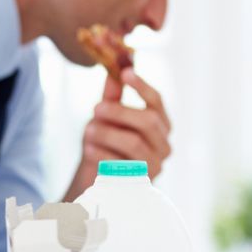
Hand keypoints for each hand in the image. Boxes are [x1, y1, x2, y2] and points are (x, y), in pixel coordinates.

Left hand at [66, 69, 172, 199]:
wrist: (97, 180)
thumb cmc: (106, 145)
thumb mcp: (108, 119)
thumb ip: (113, 96)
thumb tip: (114, 67)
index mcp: (161, 125)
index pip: (157, 102)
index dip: (142, 86)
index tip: (125, 73)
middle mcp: (164, 146)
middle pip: (149, 121)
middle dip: (120, 112)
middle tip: (96, 108)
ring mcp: (155, 166)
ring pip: (134, 142)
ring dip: (107, 133)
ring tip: (88, 131)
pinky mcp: (140, 183)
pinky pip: (122, 164)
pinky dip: (102, 153)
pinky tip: (89, 149)